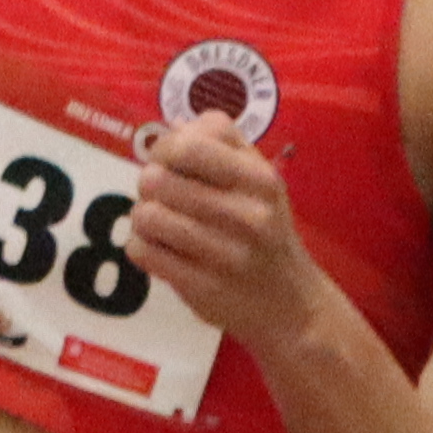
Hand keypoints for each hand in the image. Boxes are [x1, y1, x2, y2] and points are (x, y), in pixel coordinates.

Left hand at [125, 116, 319, 361]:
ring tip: (161, 222)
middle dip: (149, 183)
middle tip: (162, 195)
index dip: (164, 148)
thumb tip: (173, 127)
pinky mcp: (201, 288)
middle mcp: (248, 215)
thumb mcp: (262, 181)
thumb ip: (222, 145)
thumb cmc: (268, 232)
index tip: (167, 160)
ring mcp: (225, 255)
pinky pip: (142, 251)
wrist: (290, 305)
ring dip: (144, 216)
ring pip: (146, 215)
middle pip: (158, 178)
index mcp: (261, 179)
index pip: (189, 145)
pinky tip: (161, 248)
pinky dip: (142, 245)